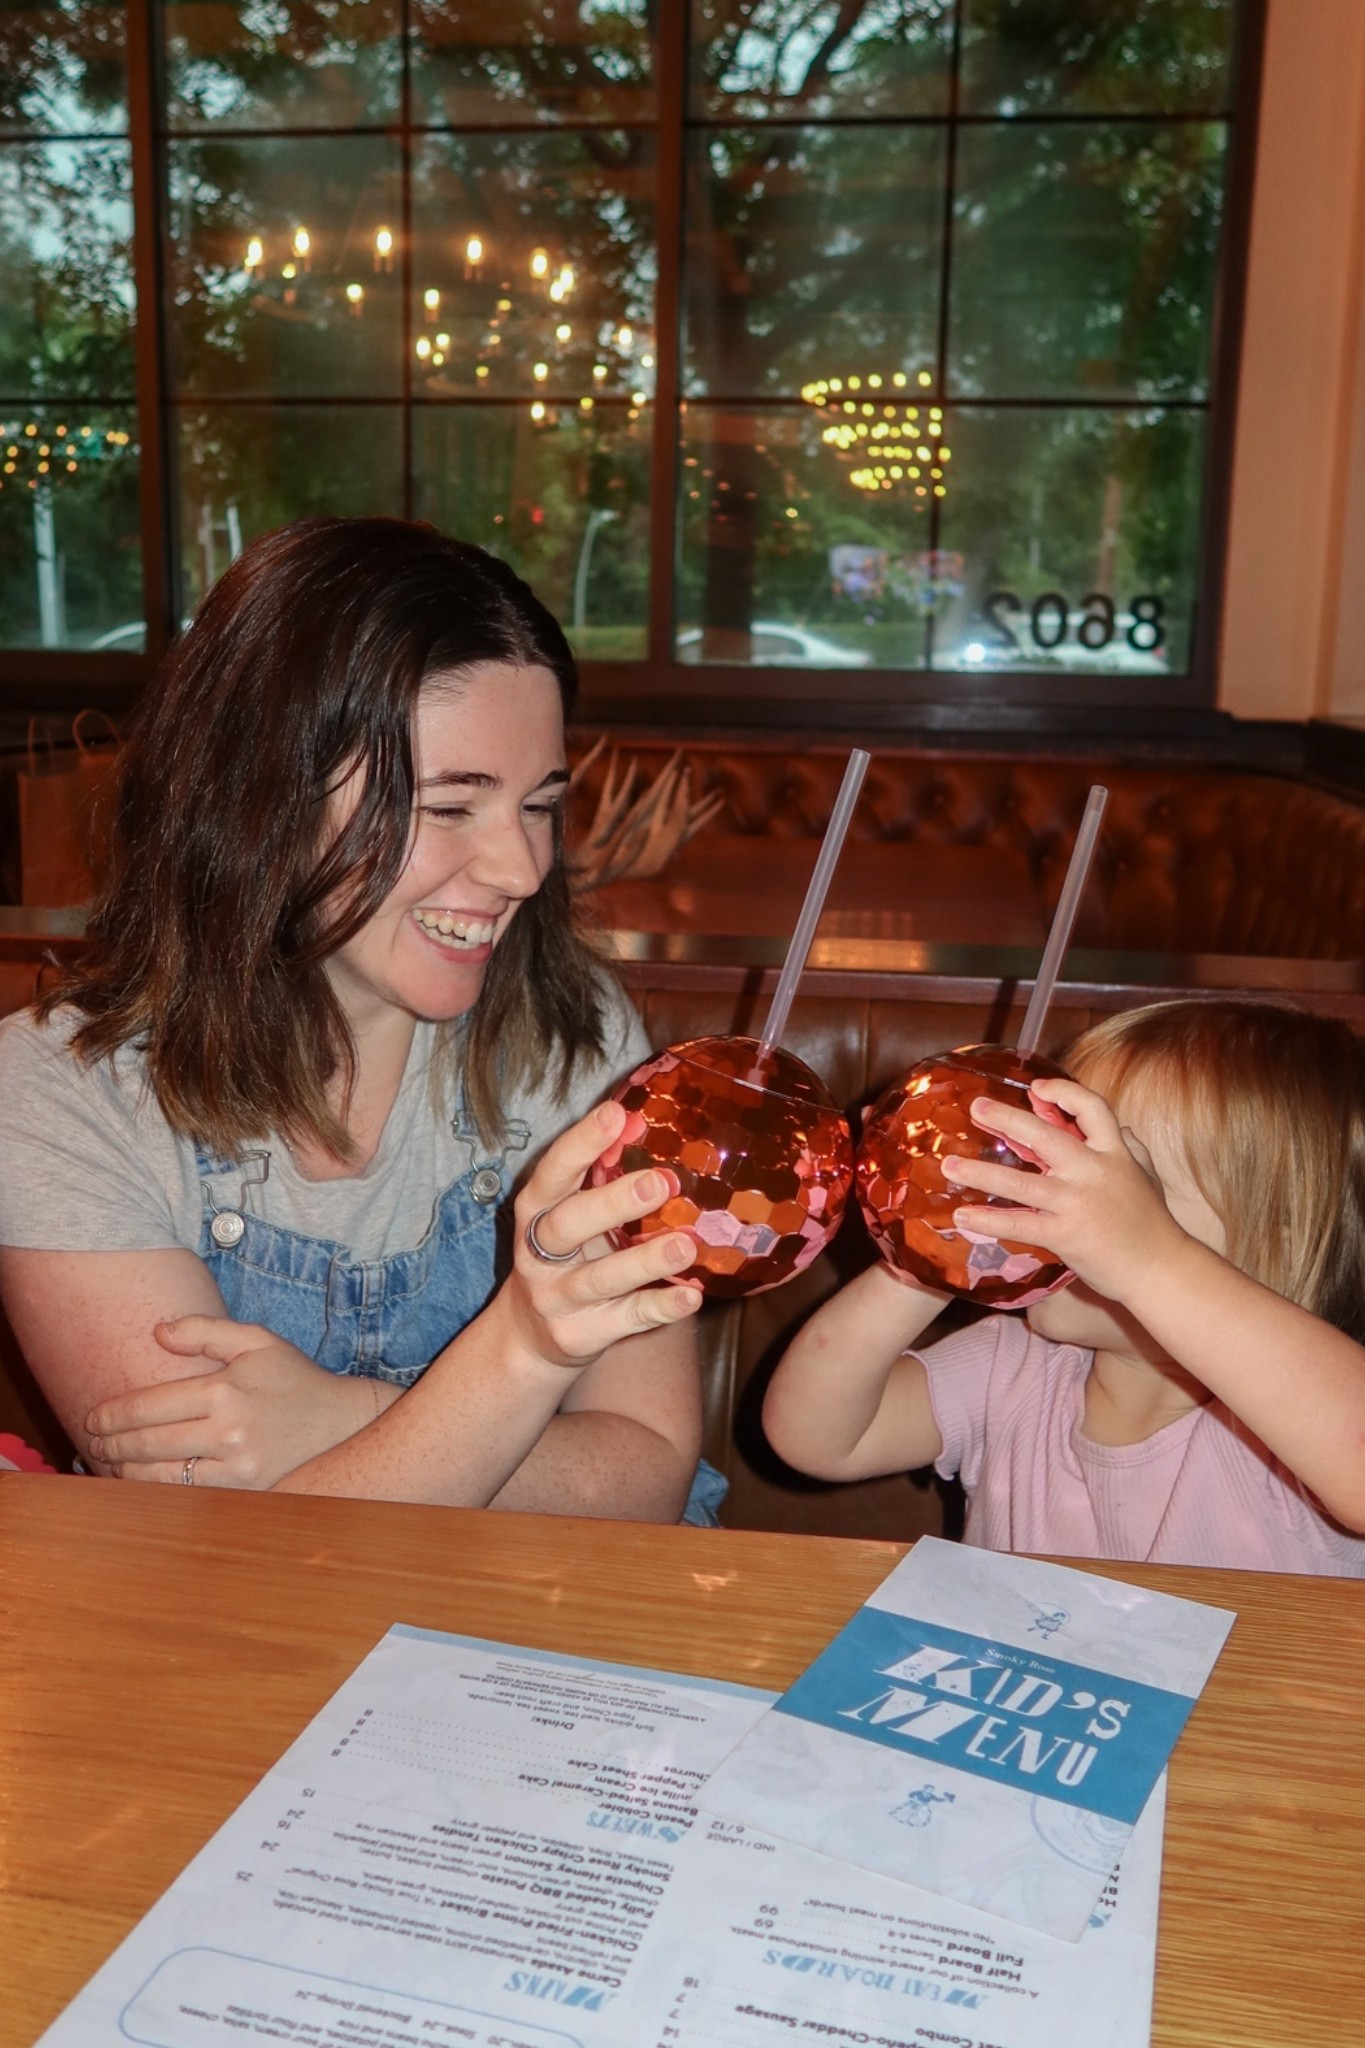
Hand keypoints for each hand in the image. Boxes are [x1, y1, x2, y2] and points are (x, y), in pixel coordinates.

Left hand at [85, 1319, 385, 1488]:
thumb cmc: (295, 1379)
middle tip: (94, 1444)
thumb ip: (205, 1331)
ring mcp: (237, 1468)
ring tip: (113, 1464)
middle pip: (147, 1445)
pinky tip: (146, 1481)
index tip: (94, 1418)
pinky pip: (189, 1495)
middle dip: (111, 1446)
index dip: (113, 1415)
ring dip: (127, 1473)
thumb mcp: (256, 1341)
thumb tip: (157, 1332)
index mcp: (225, 1391)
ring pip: (161, 1477)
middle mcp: (228, 1432)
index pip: (148, 1406)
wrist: (343, 1425)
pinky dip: (160, 1490)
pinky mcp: (245, 1493)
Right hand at [507, 1099, 703, 1369]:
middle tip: (662, 1182)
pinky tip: (690, 1296)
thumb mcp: (569, 1216)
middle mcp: (538, 1254)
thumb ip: (598, 1178)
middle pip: (568, 1224)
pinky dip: (659, 1308)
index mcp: (535, 1212)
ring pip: (599, 1278)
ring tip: (685, 1245)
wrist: (528, 1337)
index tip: (618, 1114)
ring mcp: (557, 1298)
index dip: (582, 1143)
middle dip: (613, 1202)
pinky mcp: (581, 1334)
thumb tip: (640, 1123)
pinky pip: (625, 1320)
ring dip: (643, 1261)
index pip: (553, 1173)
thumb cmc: (564, 1258)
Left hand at [944, 1076, 1184, 1304]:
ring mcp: (1077, 1203)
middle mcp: (1093, 1171)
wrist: (1160, 1269)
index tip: (1036, 1088)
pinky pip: (1019, 1224)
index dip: (1064, 1092)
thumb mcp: (1144, 1174)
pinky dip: (988, 1220)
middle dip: (1006, 1118)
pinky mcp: (1065, 1235)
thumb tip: (1118, 1127)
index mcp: (1114, 1152)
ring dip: (980, 1172)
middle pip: (1045, 1135)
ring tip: (948, 1164)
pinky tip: (962, 1216)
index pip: (1092, 1108)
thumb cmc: (1151, 1222)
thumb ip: (1129, 1147)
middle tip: (976, 1107)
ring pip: (1021, 1182)